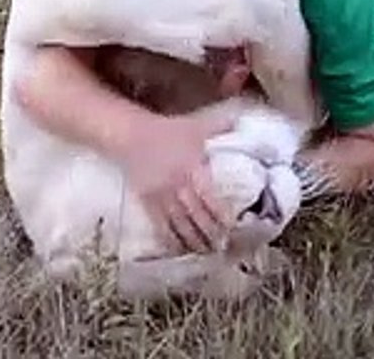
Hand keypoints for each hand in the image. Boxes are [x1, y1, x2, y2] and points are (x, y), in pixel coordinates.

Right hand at [118, 114, 234, 253]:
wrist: (132, 135)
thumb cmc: (167, 131)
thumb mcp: (195, 126)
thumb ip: (219, 126)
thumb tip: (240, 120)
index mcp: (192, 168)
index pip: (209, 196)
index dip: (220, 214)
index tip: (232, 228)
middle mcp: (178, 184)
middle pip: (196, 214)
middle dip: (210, 233)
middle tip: (223, 247)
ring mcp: (161, 195)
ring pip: (179, 223)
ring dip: (193, 240)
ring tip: (206, 253)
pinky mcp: (148, 201)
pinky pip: (160, 224)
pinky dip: (170, 239)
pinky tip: (179, 249)